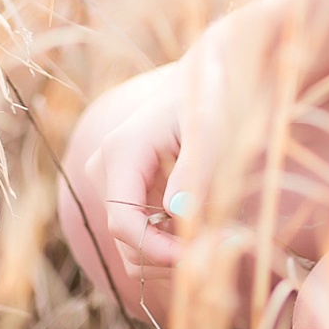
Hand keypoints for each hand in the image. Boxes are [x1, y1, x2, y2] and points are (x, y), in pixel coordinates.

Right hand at [88, 15, 265, 279]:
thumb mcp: (211, 127)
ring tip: (222, 237)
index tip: (199, 255)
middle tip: (223, 247)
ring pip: (133, 244)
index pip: (123, 224)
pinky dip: (172, 241)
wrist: (209, 72)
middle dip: (170, 255)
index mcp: (120, 151)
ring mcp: (113, 180)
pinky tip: (209, 228)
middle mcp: (106, 167)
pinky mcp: (128, 188)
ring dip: (173, 253)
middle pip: (126, 241)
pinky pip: (143, 232)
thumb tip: (179, 215)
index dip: (157, 250)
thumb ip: (195, 169)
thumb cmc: (212, 94)